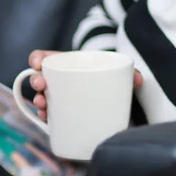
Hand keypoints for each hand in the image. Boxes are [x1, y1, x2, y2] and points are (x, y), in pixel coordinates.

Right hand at [29, 49, 143, 121]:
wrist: (111, 96)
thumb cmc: (108, 77)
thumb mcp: (116, 71)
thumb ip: (129, 73)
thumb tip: (138, 80)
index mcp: (67, 64)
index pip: (45, 57)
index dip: (37, 58)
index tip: (38, 63)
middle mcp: (59, 80)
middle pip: (39, 77)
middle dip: (36, 81)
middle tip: (42, 86)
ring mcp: (59, 97)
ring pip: (41, 97)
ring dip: (38, 100)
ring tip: (43, 104)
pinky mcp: (62, 114)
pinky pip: (48, 115)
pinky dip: (44, 116)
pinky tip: (46, 118)